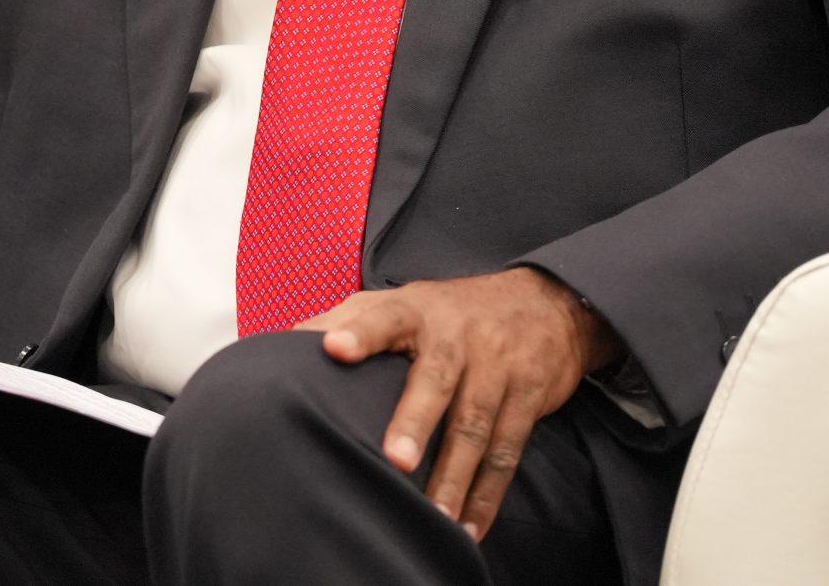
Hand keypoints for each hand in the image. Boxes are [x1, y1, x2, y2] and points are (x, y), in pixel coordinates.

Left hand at [304, 268, 621, 540]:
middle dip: (415, 420)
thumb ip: (346, 320)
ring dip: (455, 474)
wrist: (545, 304)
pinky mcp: (527, 397)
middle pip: (435, 379)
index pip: (382, 316)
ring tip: (434, 516)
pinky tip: (470, 526)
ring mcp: (496, 367)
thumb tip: (284, 347)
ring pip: (475, 424)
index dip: (359, 332)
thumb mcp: (401, 301)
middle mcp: (457, 337)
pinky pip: (508, 450)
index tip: (334, 349)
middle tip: (395, 460)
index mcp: (416, 311)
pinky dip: (489, 494)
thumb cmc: (452, 312)